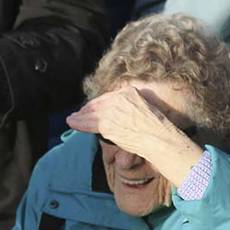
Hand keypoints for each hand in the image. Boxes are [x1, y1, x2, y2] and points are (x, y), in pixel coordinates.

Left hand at [66, 86, 202, 185]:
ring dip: (80, 116)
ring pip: (91, 113)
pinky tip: (71, 122)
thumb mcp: (144, 108)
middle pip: (97, 103)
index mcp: (129, 91)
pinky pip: (88, 122)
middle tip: (78, 113)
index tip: (91, 107)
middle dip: (87, 110)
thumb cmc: (156, 128)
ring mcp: (111, 110)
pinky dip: (78, 123)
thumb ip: (129, 107)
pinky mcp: (106, 123)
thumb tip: (116, 115)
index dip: (97, 103)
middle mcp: (118, 98)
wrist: (158, 137)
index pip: (107, 97)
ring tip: (72, 118)